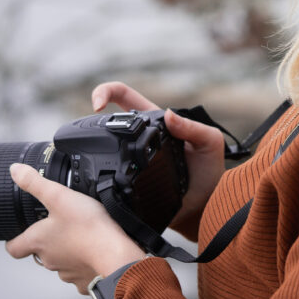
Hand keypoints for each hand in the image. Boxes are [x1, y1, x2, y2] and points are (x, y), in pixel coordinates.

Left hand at [5, 164, 145, 292]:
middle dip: (48, 241)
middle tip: (61, 225)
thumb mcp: (59, 196)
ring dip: (68, 251)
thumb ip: (35, 183)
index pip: (13, 248)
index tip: (19, 233)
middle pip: (40, 253)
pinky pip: (82, 272)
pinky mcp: (85, 280)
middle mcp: (49, 260)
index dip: (14, 239)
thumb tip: (15, 171)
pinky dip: (86, 262)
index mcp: (38, 242)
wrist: (115, 255)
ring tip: (82, 235)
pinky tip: (96, 249)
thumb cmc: (88, 228)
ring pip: (62, 262)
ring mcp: (67, 272)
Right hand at [92, 81, 225, 237]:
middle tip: (89, 131)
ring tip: (89, 153)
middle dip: (92, 122)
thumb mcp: (209, 142)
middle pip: (106, 122)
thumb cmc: (210, 171)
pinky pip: (108, 178)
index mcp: (156, 123)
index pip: (125, 98)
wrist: (207, 205)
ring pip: (103, 149)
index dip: (107, 92)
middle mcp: (139, 139)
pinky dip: (99, 178)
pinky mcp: (127, 183)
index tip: (97, 105)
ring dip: (93, 148)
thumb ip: (194, 128)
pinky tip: (96, 181)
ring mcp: (131, 161)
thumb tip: (170, 114)